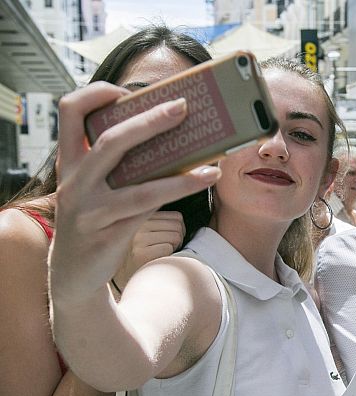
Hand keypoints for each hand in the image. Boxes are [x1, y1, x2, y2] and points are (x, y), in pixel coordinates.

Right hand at [49, 82, 219, 303]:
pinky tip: (200, 182)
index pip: (70, 111)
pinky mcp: (109, 232)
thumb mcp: (94, 185)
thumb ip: (115, 162)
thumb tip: (167, 133)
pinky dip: (177, 194)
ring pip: (141, 186)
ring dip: (181, 175)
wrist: (72, 271)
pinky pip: (149, 210)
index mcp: (70, 161)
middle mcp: (75, 181)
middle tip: (183, 107)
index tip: (126, 91)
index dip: (96, 93)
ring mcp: (91, 209)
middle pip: (111, 140)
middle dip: (150, 121)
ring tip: (213, 165)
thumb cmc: (94, 217)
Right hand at [113, 211, 185, 288]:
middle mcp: (138, 225)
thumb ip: (164, 223)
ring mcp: (138, 239)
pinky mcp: (140, 254)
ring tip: (161, 255)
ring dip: (174, 248)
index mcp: (143, 217)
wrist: (127, 277)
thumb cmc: (146, 256)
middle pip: (178, 226)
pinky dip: (168, 257)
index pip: (177, 217)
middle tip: (166, 250)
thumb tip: (182, 224)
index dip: (179, 230)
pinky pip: (168, 249)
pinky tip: (157, 261)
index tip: (169, 240)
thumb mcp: (152, 232)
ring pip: (176, 237)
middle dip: (178, 240)